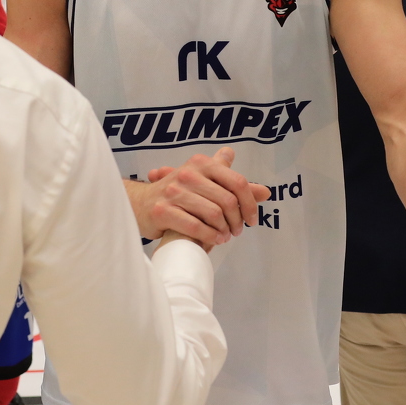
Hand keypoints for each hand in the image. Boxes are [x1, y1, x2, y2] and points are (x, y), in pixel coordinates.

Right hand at [132, 147, 270, 247]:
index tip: (252, 219)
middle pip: (228, 200)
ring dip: (224, 230)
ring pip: (214, 214)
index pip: (237, 181)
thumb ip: (234, 186)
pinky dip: (210, 237)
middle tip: (237, 231)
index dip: (250, 203)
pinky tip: (214, 240)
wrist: (140, 204)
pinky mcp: (162, 211)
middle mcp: (187, 174)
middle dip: (237, 220)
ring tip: (225, 236)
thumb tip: (265, 191)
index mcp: (201, 164)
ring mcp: (173, 192)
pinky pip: (195, 227)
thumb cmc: (177, 195)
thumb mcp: (205, 184)